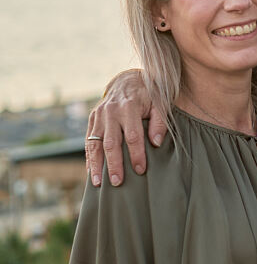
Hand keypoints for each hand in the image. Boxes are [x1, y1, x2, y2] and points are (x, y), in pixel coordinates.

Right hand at [86, 70, 164, 186]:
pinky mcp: (92, 118)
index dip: (137, 154)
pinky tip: (92, 172)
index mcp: (128, 107)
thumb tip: (156, 143)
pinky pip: (88, 140)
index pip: (133, 136)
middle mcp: (110, 112)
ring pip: (95, 143)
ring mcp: (98, 115)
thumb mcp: (161, 103)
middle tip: (118, 182)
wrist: (129, 79)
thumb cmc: (150, 94)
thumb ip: (159, 122)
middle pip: (111, 142)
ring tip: (99, 183)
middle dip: (114, 164)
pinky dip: (89, 157)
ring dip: (97, 164)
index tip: (141, 170)